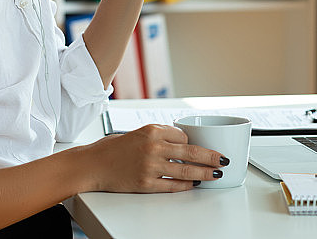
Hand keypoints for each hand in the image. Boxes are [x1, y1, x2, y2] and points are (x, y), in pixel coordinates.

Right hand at [82, 124, 226, 192]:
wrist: (93, 164)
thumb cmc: (114, 148)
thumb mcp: (138, 133)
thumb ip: (159, 135)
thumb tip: (183, 143)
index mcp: (152, 130)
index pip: (183, 136)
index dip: (194, 143)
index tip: (204, 148)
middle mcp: (153, 147)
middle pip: (191, 152)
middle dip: (211, 157)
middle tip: (223, 160)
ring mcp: (150, 167)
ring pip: (186, 171)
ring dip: (204, 173)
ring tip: (215, 174)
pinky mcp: (145, 184)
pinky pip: (172, 185)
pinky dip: (186, 185)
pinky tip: (194, 184)